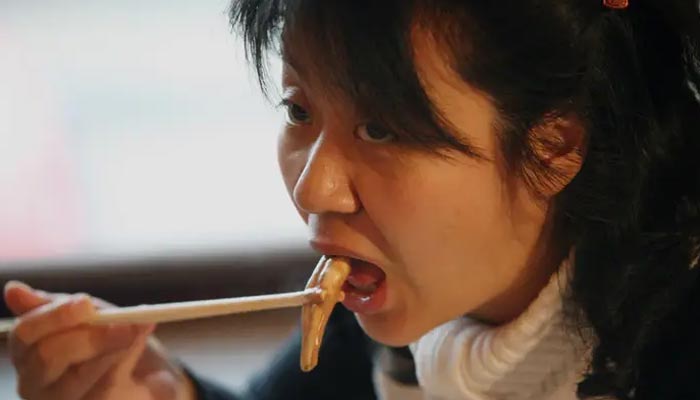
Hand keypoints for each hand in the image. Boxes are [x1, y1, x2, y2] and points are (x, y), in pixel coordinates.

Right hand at [4, 281, 196, 399]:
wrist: (147, 377)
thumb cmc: (110, 343)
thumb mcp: (91, 317)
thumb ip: (60, 306)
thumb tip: (13, 289)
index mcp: (30, 353)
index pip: (25, 334)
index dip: (53, 316)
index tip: (85, 302)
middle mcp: (37, 384)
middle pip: (47, 357)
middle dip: (88, 336)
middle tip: (123, 323)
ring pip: (79, 378)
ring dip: (114, 350)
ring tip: (138, 331)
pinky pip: (106, 392)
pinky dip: (127, 366)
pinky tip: (140, 355)